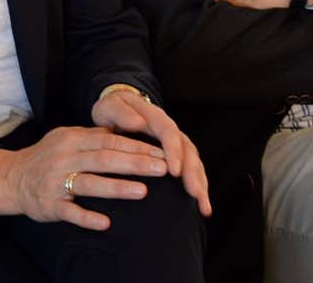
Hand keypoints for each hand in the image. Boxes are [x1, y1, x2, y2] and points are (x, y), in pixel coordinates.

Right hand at [0, 126, 168, 230]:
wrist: (11, 178)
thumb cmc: (46, 157)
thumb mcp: (66, 138)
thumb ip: (93, 135)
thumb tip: (124, 129)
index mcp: (71, 139)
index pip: (109, 141)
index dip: (136, 147)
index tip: (161, 153)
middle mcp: (64, 158)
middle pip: (104, 159)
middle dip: (135, 164)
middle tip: (163, 169)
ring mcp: (56, 182)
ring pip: (89, 184)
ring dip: (117, 188)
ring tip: (143, 192)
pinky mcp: (50, 205)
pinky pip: (71, 212)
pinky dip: (88, 217)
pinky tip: (107, 223)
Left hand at [92, 91, 211, 216]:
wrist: (117, 110)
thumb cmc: (112, 110)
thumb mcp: (109, 107)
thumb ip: (120, 112)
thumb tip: (138, 123)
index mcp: (155, 118)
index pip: (169, 133)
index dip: (174, 152)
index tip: (174, 172)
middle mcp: (170, 131)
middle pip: (188, 151)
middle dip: (193, 173)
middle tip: (195, 194)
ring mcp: (176, 144)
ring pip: (194, 163)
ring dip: (199, 184)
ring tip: (203, 206)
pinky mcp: (176, 156)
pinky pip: (191, 171)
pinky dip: (198, 187)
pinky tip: (201, 206)